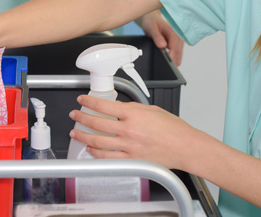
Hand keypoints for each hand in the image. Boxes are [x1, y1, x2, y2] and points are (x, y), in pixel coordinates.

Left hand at [69, 94, 197, 170]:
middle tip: (75, 114)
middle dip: (82, 117)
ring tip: (76, 132)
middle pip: (97, 123)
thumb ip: (132, 108)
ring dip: (84, 136)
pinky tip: (90, 149)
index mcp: (133, 114)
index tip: (82, 100)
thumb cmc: (173, 128)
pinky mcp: (131, 160)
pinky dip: (96, 153)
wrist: (184, 146)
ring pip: (98, 141)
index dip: (89, 102)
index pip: (104, 105)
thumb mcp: (151, 109)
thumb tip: (118, 108)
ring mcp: (128, 146)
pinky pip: (108, 157)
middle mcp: (128, 130)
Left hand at [139, 10, 183, 64]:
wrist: (153, 19)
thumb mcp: (151, 28)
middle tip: (161, 63)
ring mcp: (180, 41)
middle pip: (178, 55)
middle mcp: (179, 36)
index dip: (170, 59)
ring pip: (178, 56)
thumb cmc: (152, 23)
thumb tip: (163, 46)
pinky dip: (172, 58)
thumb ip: (157, 37)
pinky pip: (177, 55)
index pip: (175, 50)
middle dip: (170, 61)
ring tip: (162, 59)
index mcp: (173, 32)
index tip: (163, 64)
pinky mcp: (179, 44)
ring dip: (172, 59)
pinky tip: (165, 56)